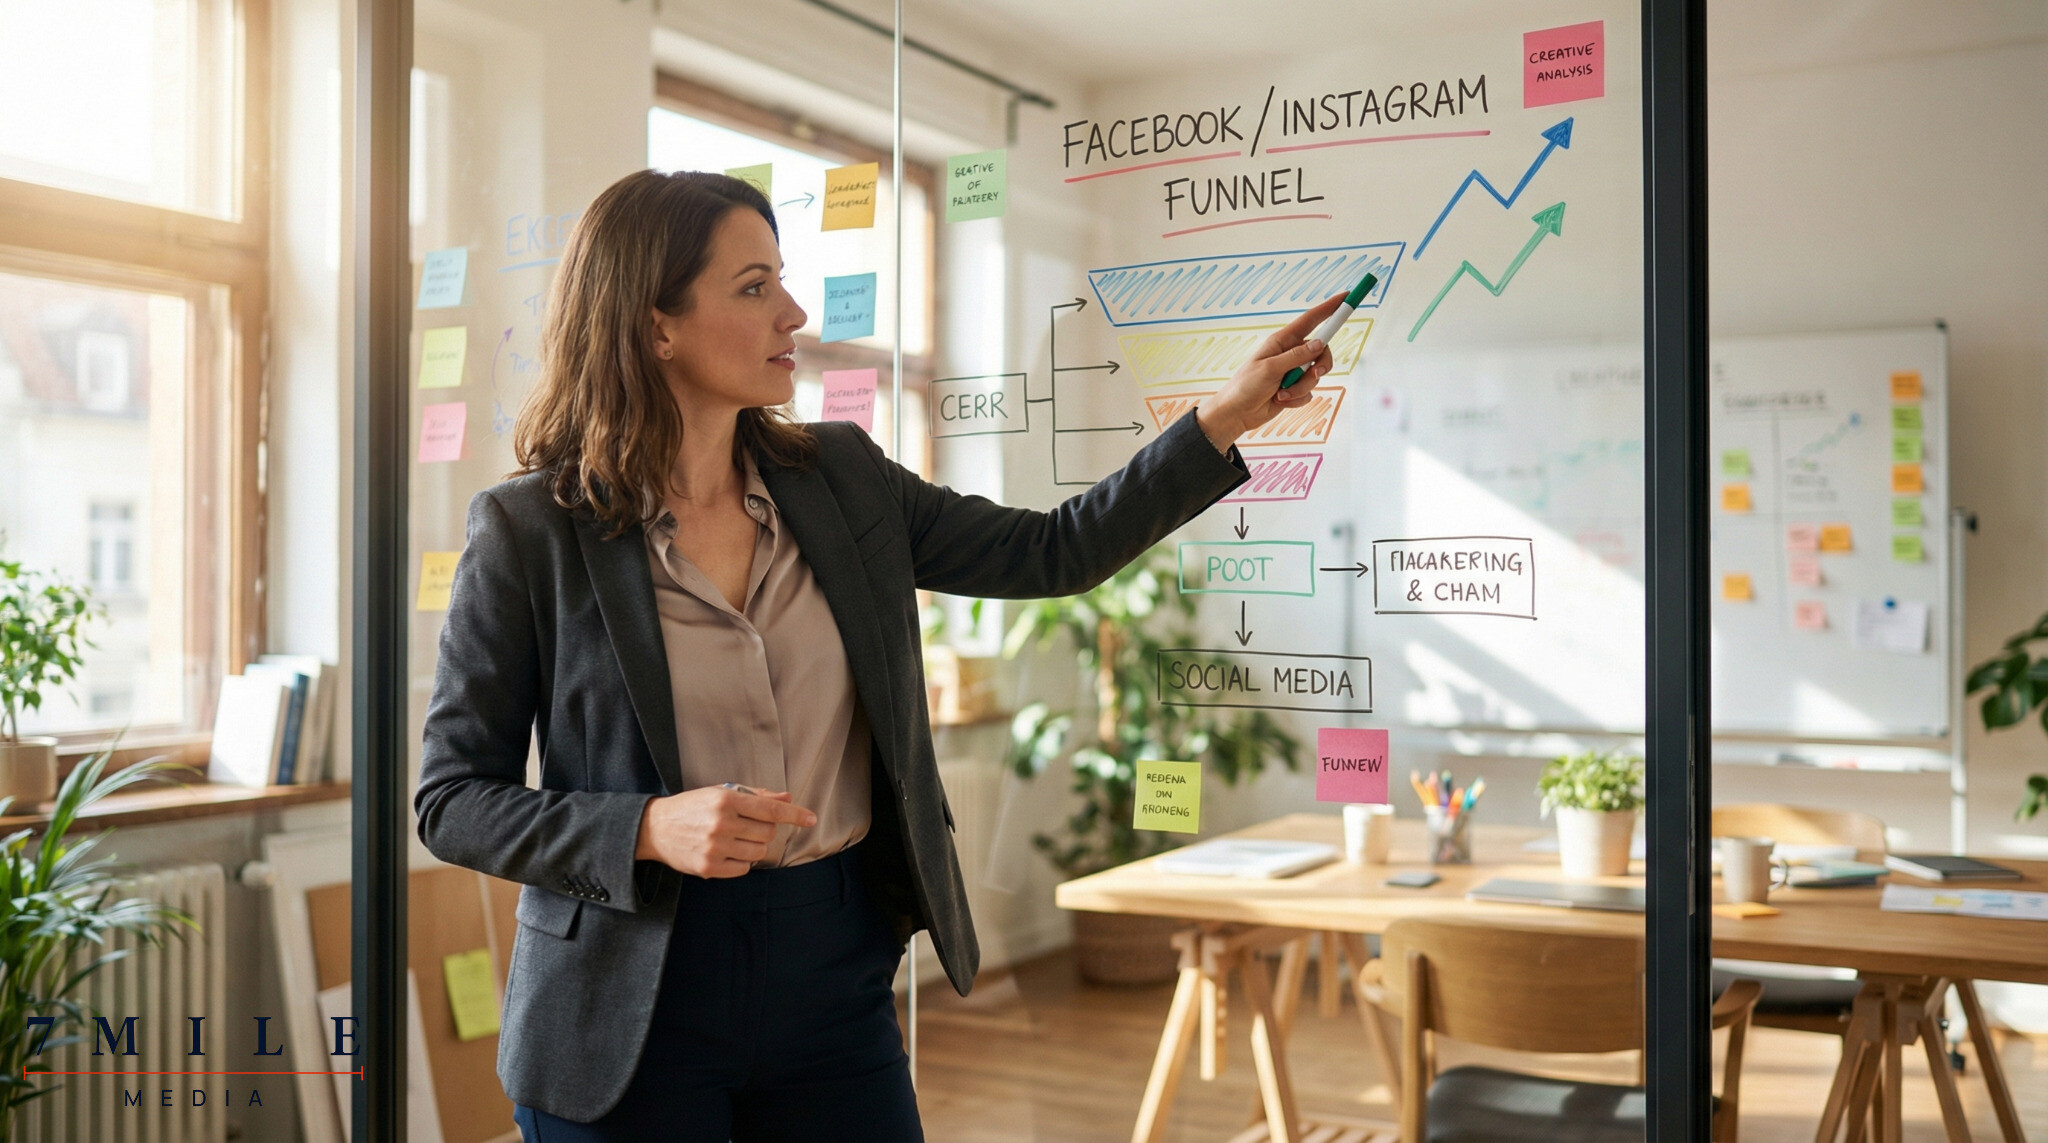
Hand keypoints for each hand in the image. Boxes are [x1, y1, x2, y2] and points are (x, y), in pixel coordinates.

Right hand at [634, 786, 816, 877]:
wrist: (656, 828)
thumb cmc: (694, 807)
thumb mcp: (722, 793)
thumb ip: (757, 796)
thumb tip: (787, 798)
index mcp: (726, 800)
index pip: (770, 809)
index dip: (794, 815)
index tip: (811, 819)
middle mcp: (721, 823)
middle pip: (768, 833)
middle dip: (764, 829)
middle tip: (746, 825)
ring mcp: (715, 847)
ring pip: (759, 853)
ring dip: (754, 847)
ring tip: (735, 838)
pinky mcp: (709, 868)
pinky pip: (744, 869)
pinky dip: (742, 862)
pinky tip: (727, 852)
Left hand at [1194, 292, 1340, 449]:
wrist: (1237, 414)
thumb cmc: (1246, 386)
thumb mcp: (1270, 368)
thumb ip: (1296, 356)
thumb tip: (1320, 343)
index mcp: (1282, 341)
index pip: (1311, 320)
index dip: (1330, 308)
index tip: (1347, 297)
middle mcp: (1290, 354)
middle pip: (1322, 351)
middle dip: (1321, 365)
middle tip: (1315, 373)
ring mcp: (1294, 372)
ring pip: (1316, 376)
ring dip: (1301, 388)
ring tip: (1281, 394)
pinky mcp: (1295, 389)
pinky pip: (1309, 392)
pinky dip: (1297, 399)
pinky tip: (1280, 401)